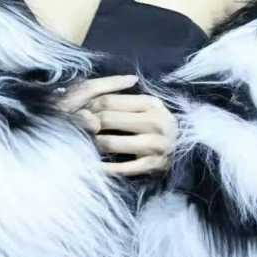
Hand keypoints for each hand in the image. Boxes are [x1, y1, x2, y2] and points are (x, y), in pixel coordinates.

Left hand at [54, 74, 178, 176]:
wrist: (185, 149)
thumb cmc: (157, 124)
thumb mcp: (146, 106)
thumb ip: (123, 95)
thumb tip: (105, 87)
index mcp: (151, 104)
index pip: (108, 101)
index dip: (87, 106)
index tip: (74, 112)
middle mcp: (156, 122)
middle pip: (106, 120)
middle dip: (85, 124)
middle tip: (72, 128)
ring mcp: (156, 145)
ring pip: (110, 143)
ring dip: (91, 144)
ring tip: (80, 144)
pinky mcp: (153, 165)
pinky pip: (121, 168)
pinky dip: (103, 168)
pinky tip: (91, 165)